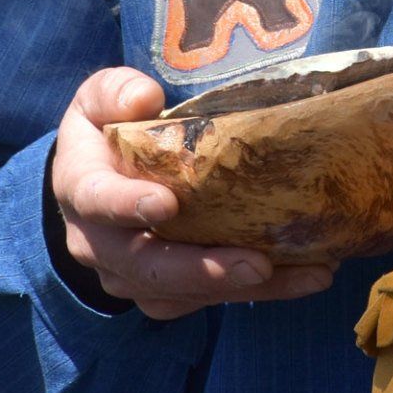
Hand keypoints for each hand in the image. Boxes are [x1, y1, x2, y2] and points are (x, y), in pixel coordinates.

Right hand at [51, 67, 333, 319]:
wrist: (95, 179)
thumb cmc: (107, 129)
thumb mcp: (101, 99)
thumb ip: (117, 92)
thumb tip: (145, 98)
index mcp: (83, 188)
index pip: (98, 200)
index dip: (127, 206)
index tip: (167, 204)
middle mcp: (101, 243)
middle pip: (147, 266)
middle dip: (203, 270)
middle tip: (258, 265)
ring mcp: (131, 275)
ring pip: (182, 293)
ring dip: (244, 288)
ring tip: (310, 275)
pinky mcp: (165, 291)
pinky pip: (207, 300)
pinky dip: (259, 293)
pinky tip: (307, 275)